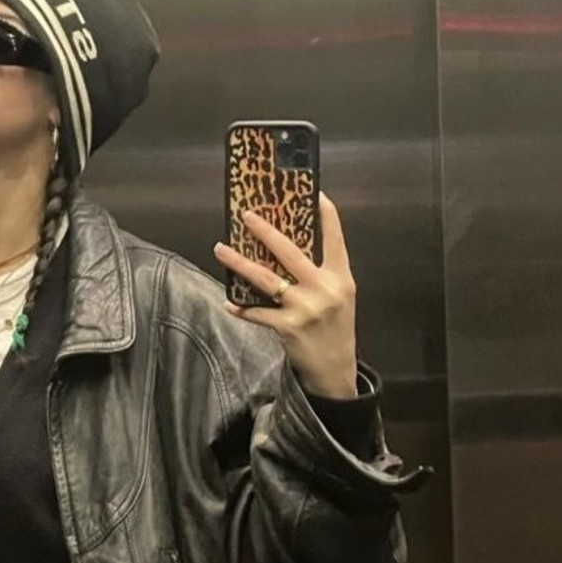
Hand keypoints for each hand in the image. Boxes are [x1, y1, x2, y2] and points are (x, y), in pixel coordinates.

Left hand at [213, 193, 357, 398]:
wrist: (335, 370)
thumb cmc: (335, 329)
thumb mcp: (340, 296)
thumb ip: (321, 273)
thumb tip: (287, 248)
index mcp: (340, 277)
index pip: (335, 237)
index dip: (325, 212)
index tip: (313, 192)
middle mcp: (324, 289)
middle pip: (290, 252)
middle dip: (265, 231)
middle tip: (246, 216)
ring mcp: (304, 308)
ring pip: (266, 278)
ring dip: (240, 263)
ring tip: (220, 249)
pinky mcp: (287, 327)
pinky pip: (258, 313)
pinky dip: (242, 309)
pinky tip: (229, 303)